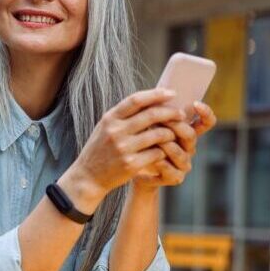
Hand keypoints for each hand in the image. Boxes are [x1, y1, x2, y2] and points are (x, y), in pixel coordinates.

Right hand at [59, 88, 183, 212]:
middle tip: (181, 114)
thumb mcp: (105, 127)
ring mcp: (123, 148)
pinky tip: (164, 151)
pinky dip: (163, 151)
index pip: (136, 100)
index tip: (171, 93)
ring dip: (170, 133)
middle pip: (151, 115)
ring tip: (172, 134)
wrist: (88, 177)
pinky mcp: (131, 164)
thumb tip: (149, 100)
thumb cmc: (100, 149)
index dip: (156, 94)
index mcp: (110, 118)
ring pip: (158, 134)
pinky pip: (156, 153)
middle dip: (170, 112)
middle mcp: (116, 131)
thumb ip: (123, 115)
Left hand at [132, 101, 216, 191]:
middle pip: (190, 135)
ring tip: (151, 139)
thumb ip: (157, 110)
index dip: (206, 113)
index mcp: (186, 132)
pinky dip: (159, 163)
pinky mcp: (174, 177)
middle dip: (175, 126)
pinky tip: (149, 159)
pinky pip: (170, 170)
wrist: (132, 167)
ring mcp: (183, 163)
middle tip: (160, 119)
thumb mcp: (148, 123)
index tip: (196, 103)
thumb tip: (159, 90)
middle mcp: (189, 147)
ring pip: (180, 153)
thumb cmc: (141, 140)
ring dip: (166, 145)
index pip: (206, 122)